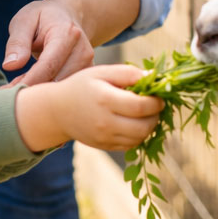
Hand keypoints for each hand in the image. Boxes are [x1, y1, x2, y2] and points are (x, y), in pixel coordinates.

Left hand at [2, 0, 93, 85]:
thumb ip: (17, 42)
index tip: (9, 92)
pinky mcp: (86, 76)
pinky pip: (65, 89)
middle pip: (55, 80)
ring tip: (19, 81)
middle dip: (31, 87)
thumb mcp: (24, 20)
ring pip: (60, 88)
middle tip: (8, 88)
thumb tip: (10, 66)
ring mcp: (87, 65)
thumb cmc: (43, 17)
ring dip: (38, 91)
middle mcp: (82, 51)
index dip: (29, 81)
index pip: (48, 65)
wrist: (67, 15)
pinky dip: (47, 91)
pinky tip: (34, 82)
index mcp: (67, 34)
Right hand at [15, 64, 160, 152]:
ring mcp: (105, 137)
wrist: (58, 110)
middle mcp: (105, 122)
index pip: (141, 106)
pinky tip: (135, 123)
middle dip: (156, 116)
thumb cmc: (82, 86)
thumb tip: (153, 77)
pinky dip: (139, 135)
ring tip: (146, 114)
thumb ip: (127, 73)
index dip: (156, 102)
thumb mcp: (101, 72)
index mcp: (105, 99)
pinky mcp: (106, 146)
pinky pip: (131, 145)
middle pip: (144, 126)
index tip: (159, 96)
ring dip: (149, 127)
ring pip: (140, 138)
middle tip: (156, 106)